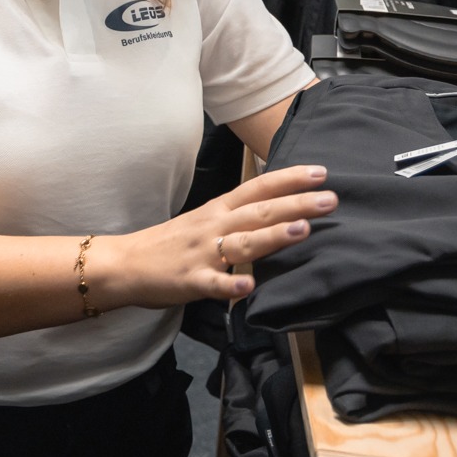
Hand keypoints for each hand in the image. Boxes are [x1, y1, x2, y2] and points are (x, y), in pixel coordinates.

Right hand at [97, 165, 336, 310]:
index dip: (289, 179)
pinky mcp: (190, 280)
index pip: (258, 187)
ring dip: (273, 235)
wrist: (126, 263)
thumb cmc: (171, 243)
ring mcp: (202, 253)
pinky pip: (214, 282)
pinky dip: (231, 283)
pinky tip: (250, 283)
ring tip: (303, 229)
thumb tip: (280, 209)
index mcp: (218, 209)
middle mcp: (213, 226)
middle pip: (259, 211)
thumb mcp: (206, 221)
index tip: (321, 172)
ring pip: (242, 242)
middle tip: (330, 198)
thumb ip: (239, 217)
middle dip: (296, 204)